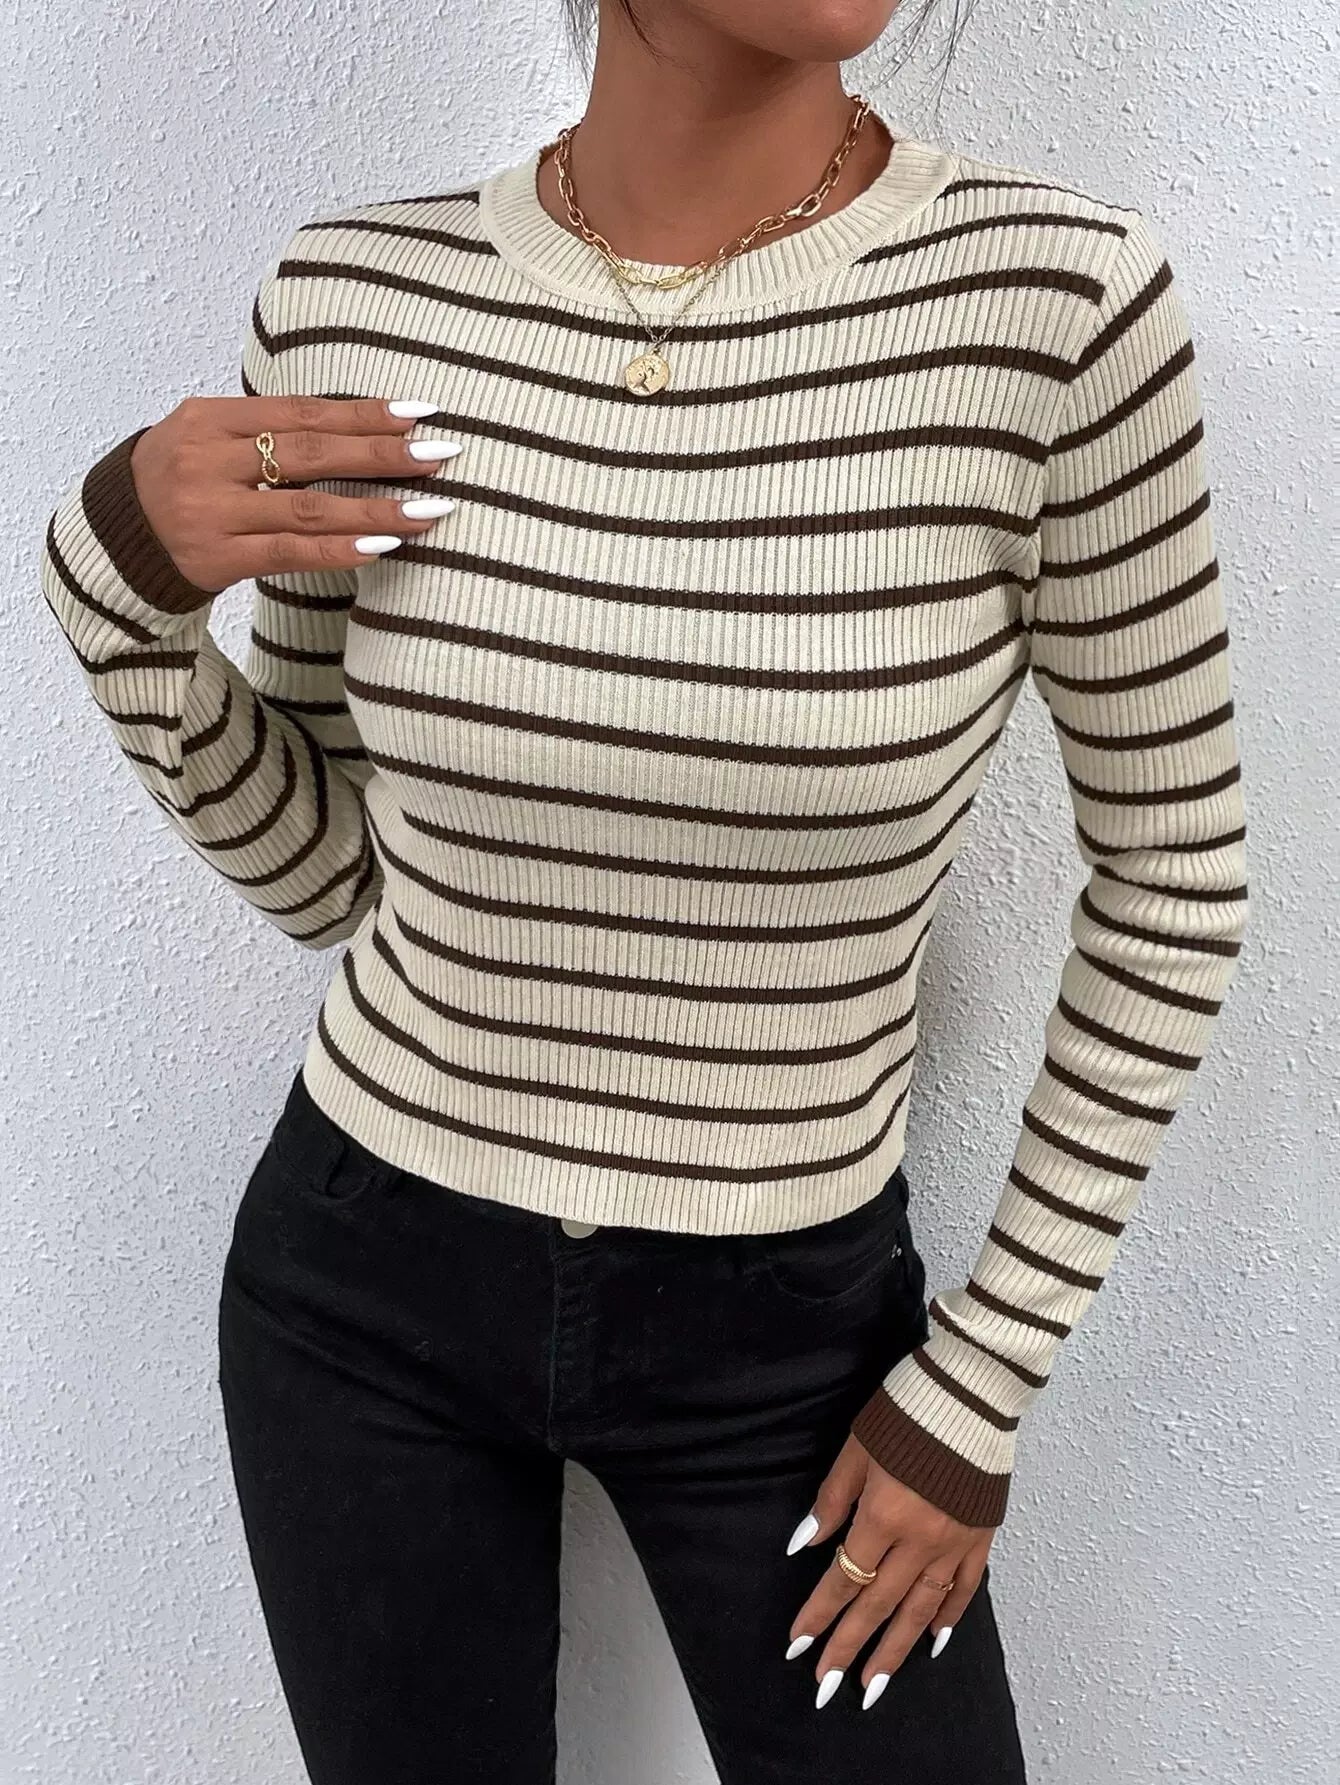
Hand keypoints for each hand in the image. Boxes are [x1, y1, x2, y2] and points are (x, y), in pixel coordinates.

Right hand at [127, 394, 464, 594]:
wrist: (118, 540)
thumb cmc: (182, 481)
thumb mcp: (210, 438)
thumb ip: (269, 430)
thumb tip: (362, 423)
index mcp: (209, 419)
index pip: (299, 412)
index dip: (362, 413)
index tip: (418, 413)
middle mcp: (207, 462)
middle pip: (309, 455)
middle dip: (380, 454)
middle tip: (438, 455)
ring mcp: (211, 513)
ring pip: (306, 509)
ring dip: (374, 509)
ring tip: (428, 510)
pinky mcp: (217, 560)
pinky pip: (289, 554)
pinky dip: (339, 550)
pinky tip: (382, 546)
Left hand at [784, 1433, 997, 1709]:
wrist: (972, 1387)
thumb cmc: (907, 1408)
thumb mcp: (857, 1446)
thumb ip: (833, 1499)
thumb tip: (807, 1543)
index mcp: (884, 1515)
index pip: (845, 1577)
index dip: (820, 1613)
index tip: (798, 1646)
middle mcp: (920, 1539)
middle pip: (879, 1603)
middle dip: (849, 1646)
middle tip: (827, 1685)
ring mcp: (955, 1541)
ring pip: (921, 1608)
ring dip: (895, 1649)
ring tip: (874, 1683)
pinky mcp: (981, 1534)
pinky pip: (965, 1587)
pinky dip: (948, 1617)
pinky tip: (933, 1641)